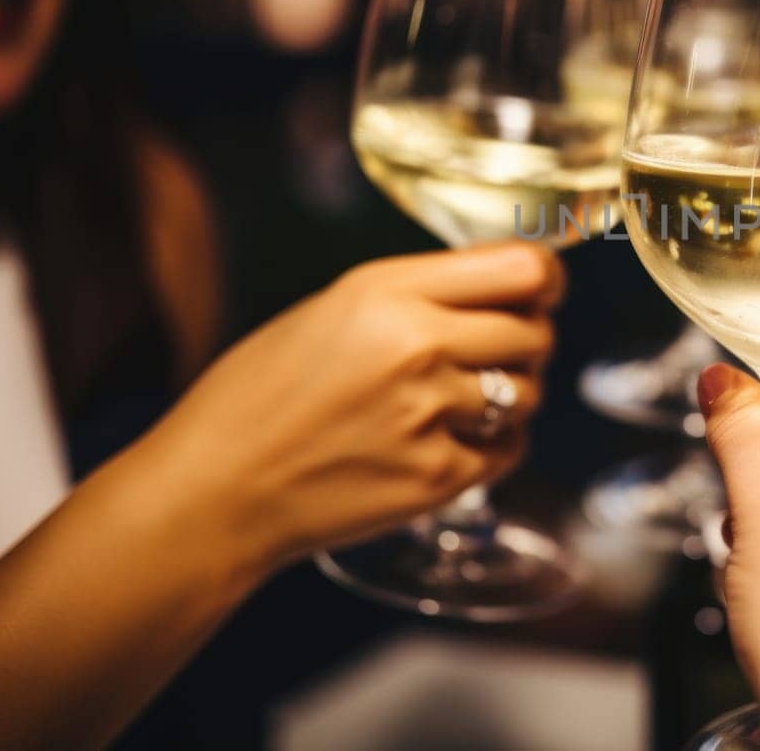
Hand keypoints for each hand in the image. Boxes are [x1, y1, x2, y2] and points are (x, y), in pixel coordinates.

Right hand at [126, 243, 563, 578]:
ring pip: (528, 391)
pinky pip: (511, 447)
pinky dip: (492, 445)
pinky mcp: (438, 478)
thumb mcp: (332, 310)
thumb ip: (419, 293)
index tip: (543, 288)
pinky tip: (447, 441)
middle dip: (525, 339)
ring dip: (509, 394)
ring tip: (455, 401)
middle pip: (536, 330)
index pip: (523, 267)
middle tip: (493, 352)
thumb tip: (507, 286)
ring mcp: (431, 415)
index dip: (545, 278)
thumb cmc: (261, 395)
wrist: (213, 492)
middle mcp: (418, 346)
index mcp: (386, 292)